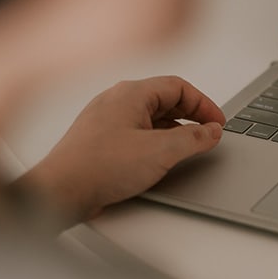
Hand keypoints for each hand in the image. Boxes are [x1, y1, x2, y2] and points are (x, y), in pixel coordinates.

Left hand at [15, 76, 225, 226]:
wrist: (60, 192)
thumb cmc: (98, 166)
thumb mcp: (161, 151)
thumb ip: (193, 138)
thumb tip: (211, 131)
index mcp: (131, 94)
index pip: (178, 87)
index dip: (204, 104)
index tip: (217, 122)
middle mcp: (117, 101)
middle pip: (165, 99)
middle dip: (191, 115)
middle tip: (208, 133)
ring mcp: (107, 120)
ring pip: (151, 117)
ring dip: (175, 129)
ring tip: (189, 147)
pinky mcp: (101, 140)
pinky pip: (137, 131)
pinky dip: (157, 140)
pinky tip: (161, 157)